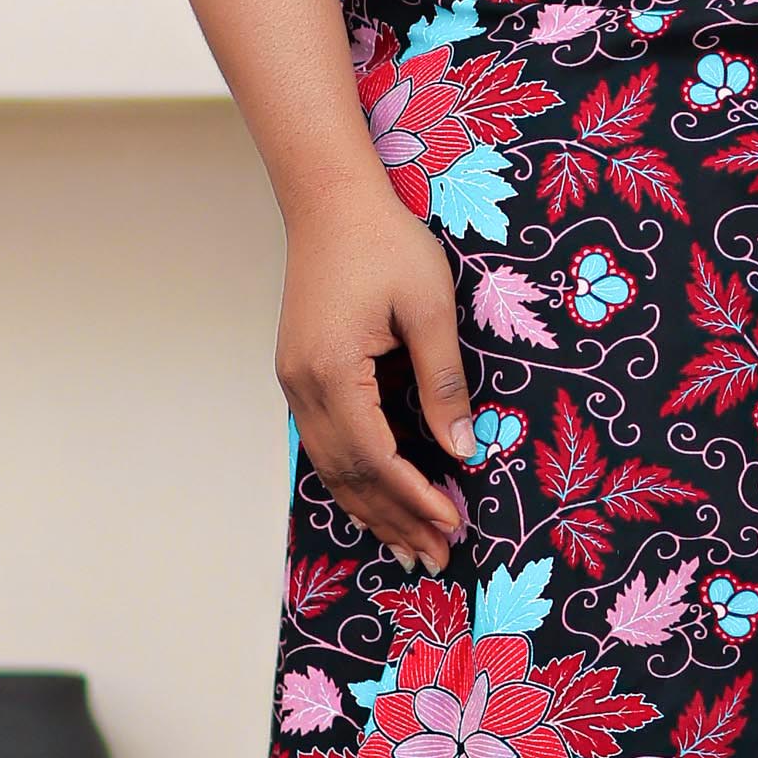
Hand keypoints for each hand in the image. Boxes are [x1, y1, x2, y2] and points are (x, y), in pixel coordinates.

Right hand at [277, 168, 476, 571]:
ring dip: (372, 509)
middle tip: (437, 556)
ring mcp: (294, 383)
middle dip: (395, 519)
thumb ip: (444, 382)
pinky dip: (354, 480)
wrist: (329, 201)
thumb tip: (463, 450)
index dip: (414, 497)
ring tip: (410, 547)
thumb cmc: (385, 242)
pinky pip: (326, 444)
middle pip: (349, 475)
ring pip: (331, 467)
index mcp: (332, 370)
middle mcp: (302, 386)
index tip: (453, 522)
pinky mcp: (299, 375)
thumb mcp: (430, 307)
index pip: (376, 457)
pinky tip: (378, 500)